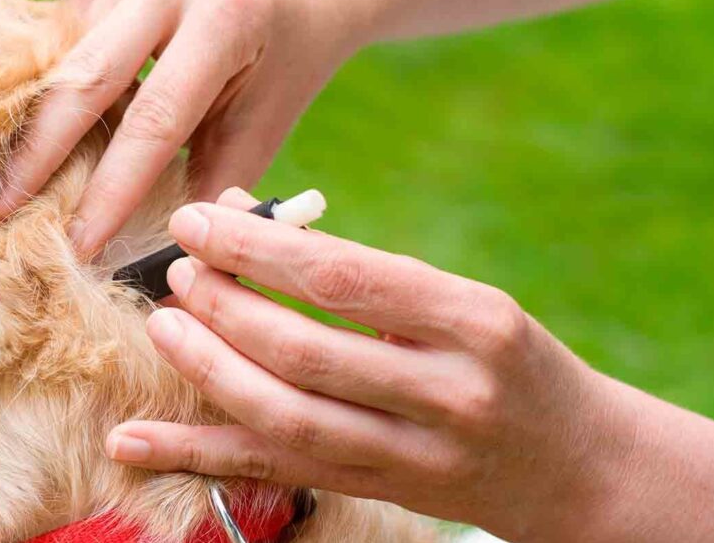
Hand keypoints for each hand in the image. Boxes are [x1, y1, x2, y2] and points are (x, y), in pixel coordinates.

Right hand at [0, 0, 382, 255]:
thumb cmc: (282, 62)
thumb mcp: (266, 121)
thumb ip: (216, 183)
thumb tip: (166, 259)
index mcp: (220, 23)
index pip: (155, 119)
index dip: (113, 188)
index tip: (80, 245)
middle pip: (83, 79)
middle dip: (35, 155)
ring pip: (59, 60)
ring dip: (25, 127)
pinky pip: (55, 47)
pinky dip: (35, 101)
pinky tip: (10, 148)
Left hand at [105, 188, 713, 541]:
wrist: (578, 464)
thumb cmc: (503, 360)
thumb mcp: (460, 303)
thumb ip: (364, 275)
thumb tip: (245, 225)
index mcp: (473, 320)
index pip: (346, 278)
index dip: (258, 248)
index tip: (197, 219)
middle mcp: (450, 391)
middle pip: (308, 351)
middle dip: (226, 309)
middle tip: (178, 274)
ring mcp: (418, 455)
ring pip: (288, 418)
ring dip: (209, 373)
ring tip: (163, 329)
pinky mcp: (384, 493)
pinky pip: (277, 472)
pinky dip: (198, 455)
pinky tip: (135, 440)